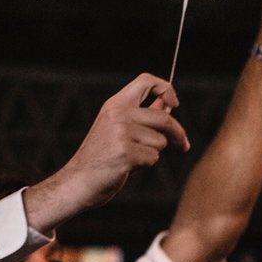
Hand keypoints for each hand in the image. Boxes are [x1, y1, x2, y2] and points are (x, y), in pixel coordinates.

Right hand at [26, 75, 192, 227]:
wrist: (78, 180)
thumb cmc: (101, 155)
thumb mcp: (117, 128)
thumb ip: (142, 116)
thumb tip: (168, 105)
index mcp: (116, 104)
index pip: (146, 81)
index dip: (165, 89)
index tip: (174, 103)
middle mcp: (118, 114)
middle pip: (164, 118)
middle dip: (177, 133)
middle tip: (183, 144)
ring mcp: (121, 133)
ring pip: (160, 141)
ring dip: (153, 152)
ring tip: (132, 156)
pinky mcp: (126, 153)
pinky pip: (153, 157)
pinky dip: (146, 164)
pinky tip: (127, 166)